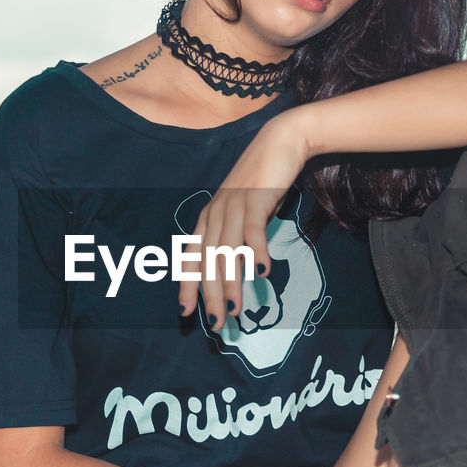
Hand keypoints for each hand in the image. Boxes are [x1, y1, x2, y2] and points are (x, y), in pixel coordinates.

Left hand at [176, 111, 312, 329]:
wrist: (279, 143)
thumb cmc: (263, 183)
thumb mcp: (243, 213)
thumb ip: (237, 238)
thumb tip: (239, 269)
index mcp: (208, 218)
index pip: (191, 257)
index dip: (187, 285)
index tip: (186, 312)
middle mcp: (216, 214)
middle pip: (207, 260)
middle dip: (210, 294)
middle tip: (217, 323)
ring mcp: (234, 205)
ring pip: (226, 251)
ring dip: (231, 283)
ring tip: (235, 309)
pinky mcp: (256, 198)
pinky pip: (253, 230)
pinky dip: (255, 251)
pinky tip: (261, 272)